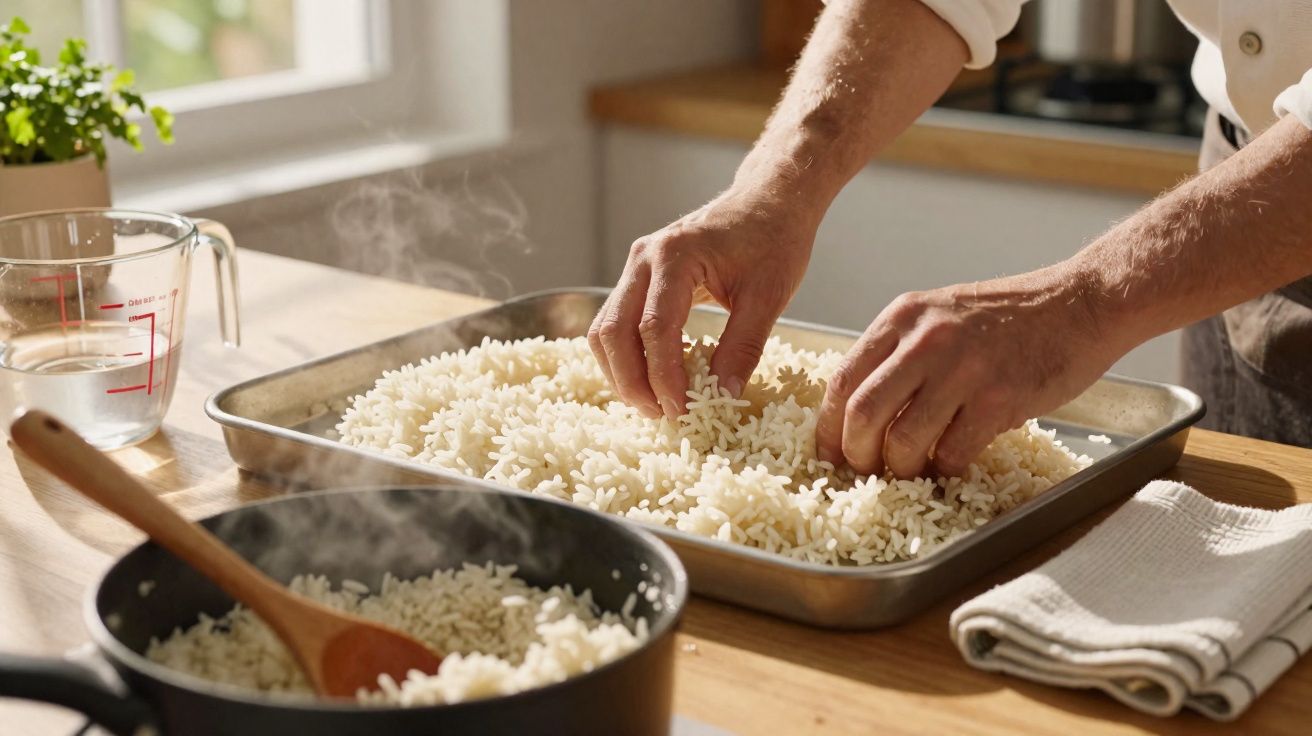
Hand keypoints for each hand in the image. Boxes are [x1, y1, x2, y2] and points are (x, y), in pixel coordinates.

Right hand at [589, 189, 815, 417]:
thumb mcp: (769, 296)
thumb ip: (743, 346)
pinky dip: (627, 356)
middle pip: (614, 330)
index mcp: (676, 256)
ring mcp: (636, 266)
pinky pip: (617, 322)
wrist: (768, 200)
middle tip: (660, 415)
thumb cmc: (774, 239)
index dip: (663, 376)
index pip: (654, 328)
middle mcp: (644, 258)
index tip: (681, 409)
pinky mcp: (639, 277)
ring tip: (654, 404)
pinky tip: (653, 379)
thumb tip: (722, 394)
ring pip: (606, 329)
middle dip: (631, 381)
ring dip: (622, 372)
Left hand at [815, 268, 1127, 478]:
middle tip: (867, 472)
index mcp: (902, 317)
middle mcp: (924, 340)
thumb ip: (900, 354)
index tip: (831, 454)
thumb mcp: (940, 317)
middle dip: (858, 455)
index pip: (842, 380)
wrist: (1080, 303)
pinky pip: (952, 453)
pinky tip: (953, 464)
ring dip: (903, 469)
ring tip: (914, 470)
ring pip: (903, 441)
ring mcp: (962, 369)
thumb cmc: (1011, 316)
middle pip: (862, 415)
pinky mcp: (998, 399)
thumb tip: (861, 414)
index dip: (829, 428)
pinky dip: (945, 469)